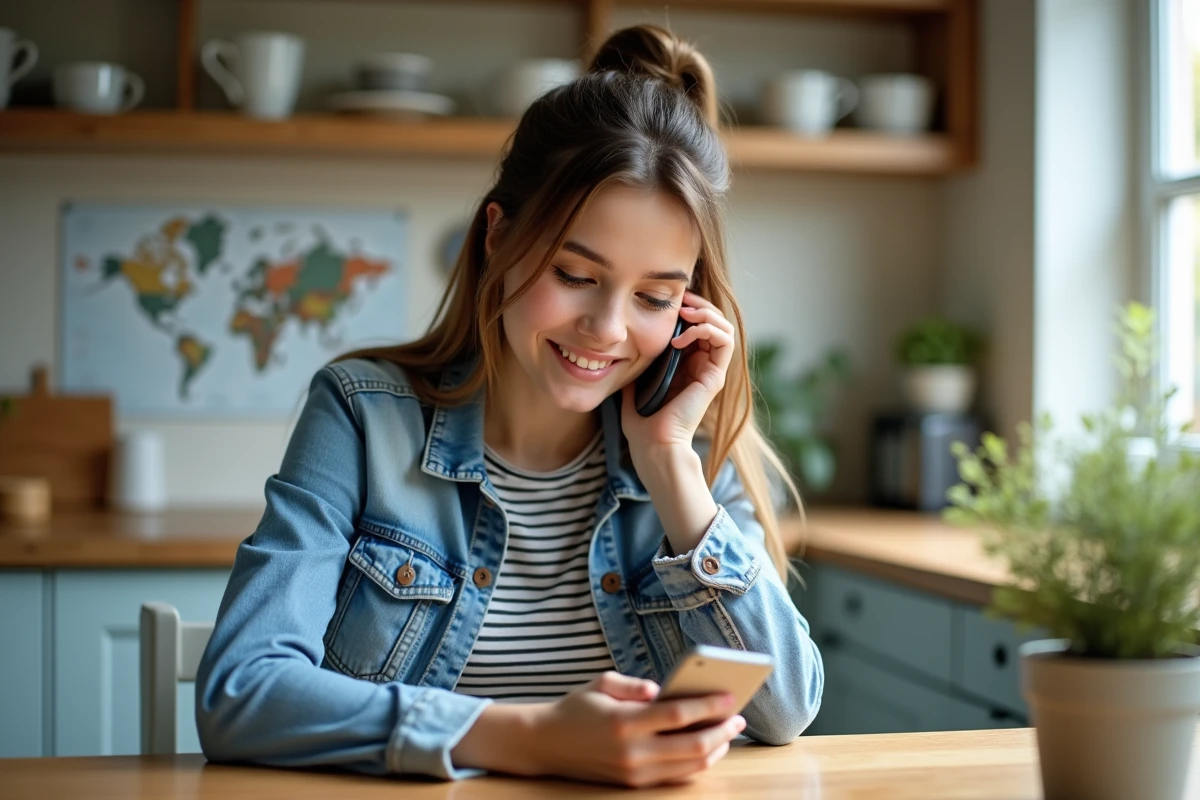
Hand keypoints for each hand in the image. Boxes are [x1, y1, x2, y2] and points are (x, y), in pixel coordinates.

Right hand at [454, 672, 744, 786]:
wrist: (546, 743)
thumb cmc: (577, 707)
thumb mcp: (601, 683)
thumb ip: (634, 684)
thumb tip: (663, 690)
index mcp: (624, 722)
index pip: (677, 715)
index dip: (708, 706)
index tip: (730, 696)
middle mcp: (632, 752)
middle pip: (691, 746)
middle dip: (721, 731)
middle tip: (739, 717)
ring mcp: (634, 772)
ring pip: (688, 766)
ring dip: (715, 749)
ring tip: (729, 732)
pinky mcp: (634, 784)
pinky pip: (676, 777)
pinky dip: (697, 763)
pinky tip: (709, 748)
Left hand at [621, 290, 735, 453]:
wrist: (653, 445)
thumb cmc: (642, 424)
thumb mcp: (634, 386)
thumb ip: (637, 367)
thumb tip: (625, 349)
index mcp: (687, 367)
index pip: (697, 327)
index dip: (688, 309)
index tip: (668, 302)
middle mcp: (702, 367)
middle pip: (714, 322)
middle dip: (699, 304)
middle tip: (680, 301)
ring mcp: (711, 371)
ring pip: (724, 327)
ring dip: (705, 313)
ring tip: (683, 314)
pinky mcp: (715, 377)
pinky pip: (724, 341)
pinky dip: (705, 329)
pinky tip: (680, 338)